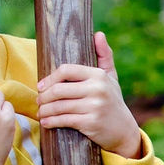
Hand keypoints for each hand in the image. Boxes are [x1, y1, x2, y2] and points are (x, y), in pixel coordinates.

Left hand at [35, 33, 144, 156]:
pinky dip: (51, 122)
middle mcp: (97, 90)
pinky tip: (46, 122)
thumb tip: (99, 34)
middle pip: (58, 89)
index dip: (49, 78)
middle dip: (43, 97)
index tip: (41, 86)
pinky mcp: (91, 123)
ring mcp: (94, 107)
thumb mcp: (111, 78)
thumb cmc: (112, 101)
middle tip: (39, 101)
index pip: (66, 70)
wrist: (124, 130)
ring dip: (44, 111)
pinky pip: (63, 120)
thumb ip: (104, 55)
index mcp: (99, 75)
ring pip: (58, 106)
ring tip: (41, 112)